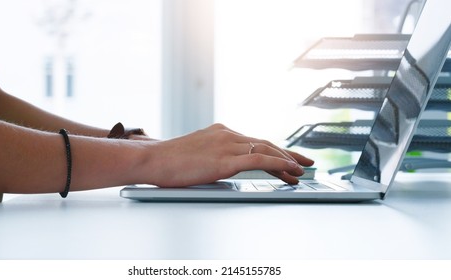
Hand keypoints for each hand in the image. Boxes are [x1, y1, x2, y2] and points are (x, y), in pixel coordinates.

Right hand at [142, 123, 313, 186]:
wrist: (153, 159)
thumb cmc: (168, 160)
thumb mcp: (194, 153)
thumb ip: (211, 155)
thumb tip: (219, 165)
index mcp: (220, 132)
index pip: (254, 141)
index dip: (274, 150)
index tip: (287, 157)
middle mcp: (227, 134)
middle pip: (265, 143)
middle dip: (288, 153)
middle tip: (304, 162)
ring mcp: (227, 145)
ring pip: (266, 150)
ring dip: (288, 160)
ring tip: (302, 170)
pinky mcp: (226, 159)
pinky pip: (260, 159)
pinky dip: (279, 163)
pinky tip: (290, 169)